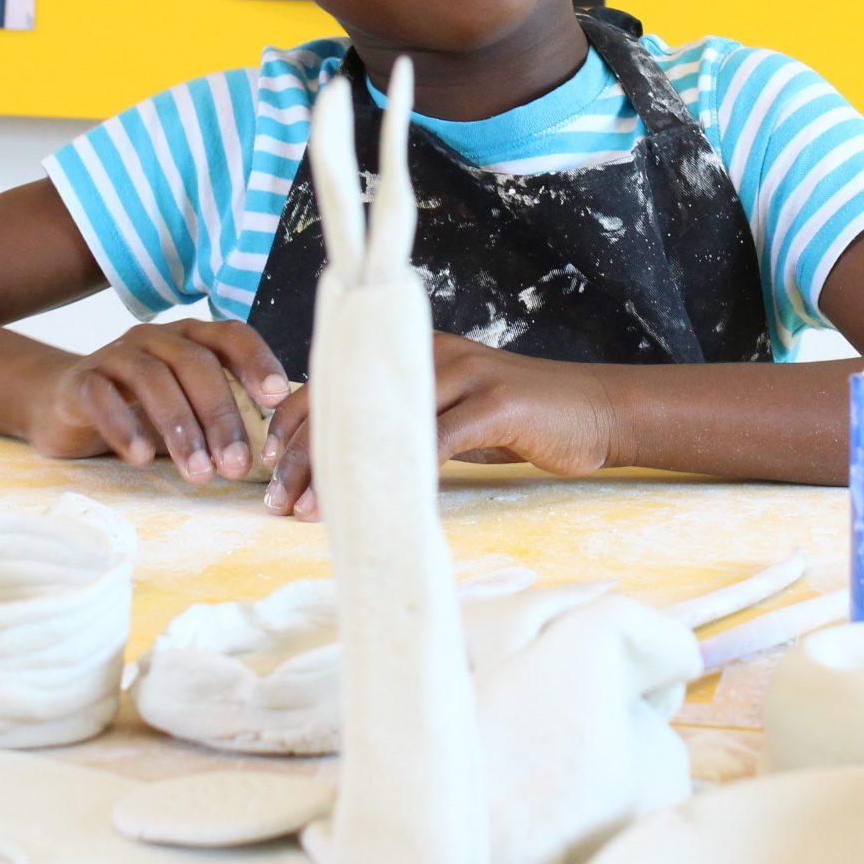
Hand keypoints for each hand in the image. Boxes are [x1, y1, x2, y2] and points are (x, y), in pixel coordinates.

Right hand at [28, 318, 289, 483]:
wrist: (61, 403)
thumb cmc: (139, 408)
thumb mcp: (186, 407)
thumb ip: (222, 416)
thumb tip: (276, 451)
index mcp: (189, 338)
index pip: (231, 335)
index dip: (257, 361)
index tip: (278, 399)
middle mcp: (155, 338)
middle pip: (195, 363)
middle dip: (221, 416)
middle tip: (237, 466)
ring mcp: (115, 355)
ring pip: (152, 379)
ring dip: (180, 428)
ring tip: (198, 473)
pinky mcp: (80, 381)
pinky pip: (102, 397)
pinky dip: (123, 426)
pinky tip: (141, 458)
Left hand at [259, 334, 618, 520]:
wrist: (595, 410)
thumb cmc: (520, 420)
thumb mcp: (451, 413)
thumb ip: (405, 424)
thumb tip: (343, 461)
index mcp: (411, 352)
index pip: (333, 380)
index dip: (292, 423)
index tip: (267, 465)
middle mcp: (430, 353)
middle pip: (347, 400)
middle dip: (304, 454)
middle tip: (277, 501)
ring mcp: (466, 374)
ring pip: (382, 424)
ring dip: (342, 473)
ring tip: (310, 511)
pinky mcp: (498, 403)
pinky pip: (438, 442)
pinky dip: (404, 476)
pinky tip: (381, 506)